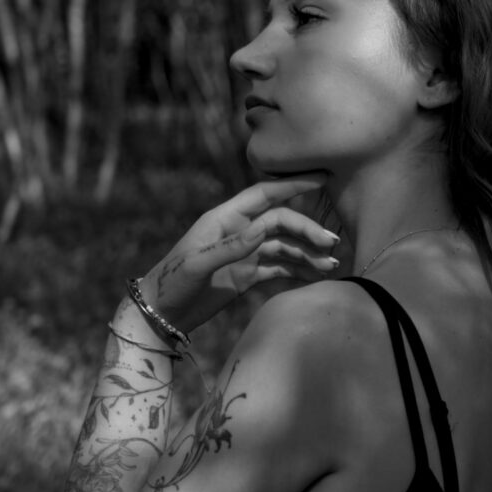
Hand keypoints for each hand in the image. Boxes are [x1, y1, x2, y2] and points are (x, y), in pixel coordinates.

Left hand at [136, 174, 338, 331]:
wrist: (160, 314)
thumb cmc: (172, 283)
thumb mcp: (197, 265)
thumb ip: (230, 247)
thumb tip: (262, 230)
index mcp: (225, 218)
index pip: (265, 194)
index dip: (293, 185)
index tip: (321, 177)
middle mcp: (239, 231)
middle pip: (282, 222)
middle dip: (308, 230)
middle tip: (331, 245)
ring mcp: (246, 253)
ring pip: (285, 245)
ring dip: (308, 253)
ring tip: (331, 266)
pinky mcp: (248, 274)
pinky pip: (280, 267)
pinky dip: (299, 270)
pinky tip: (317, 276)